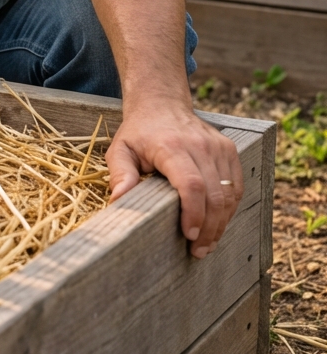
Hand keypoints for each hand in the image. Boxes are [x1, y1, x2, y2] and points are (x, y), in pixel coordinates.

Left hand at [106, 101, 243, 258]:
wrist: (161, 103)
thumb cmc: (138, 132)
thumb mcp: (120, 150)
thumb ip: (120, 174)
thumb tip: (118, 201)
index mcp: (170, 146)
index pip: (191, 184)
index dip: (194, 213)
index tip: (189, 235)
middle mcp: (198, 145)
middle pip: (214, 194)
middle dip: (210, 228)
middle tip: (199, 250)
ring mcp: (217, 146)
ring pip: (229, 193)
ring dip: (222, 223)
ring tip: (208, 243)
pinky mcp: (229, 149)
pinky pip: (235, 185)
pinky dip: (229, 208)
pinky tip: (218, 223)